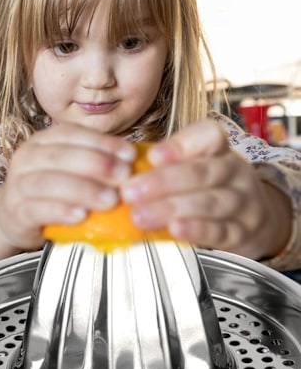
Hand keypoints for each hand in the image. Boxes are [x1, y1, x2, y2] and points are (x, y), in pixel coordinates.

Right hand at [0, 122, 137, 263]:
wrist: (16, 218)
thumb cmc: (52, 192)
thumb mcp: (71, 171)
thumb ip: (96, 164)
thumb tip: (138, 161)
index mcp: (42, 141)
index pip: (72, 134)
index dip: (102, 142)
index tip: (129, 154)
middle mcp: (26, 158)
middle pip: (60, 156)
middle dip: (96, 164)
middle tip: (124, 176)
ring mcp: (17, 185)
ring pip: (47, 182)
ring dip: (82, 189)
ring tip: (110, 200)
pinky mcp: (15, 212)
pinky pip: (37, 209)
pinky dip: (60, 211)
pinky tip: (81, 215)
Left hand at [121, 119, 291, 259]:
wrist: (254, 221)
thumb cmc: (207, 189)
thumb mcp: (192, 168)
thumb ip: (161, 166)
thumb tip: (114, 169)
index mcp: (218, 150)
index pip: (209, 135)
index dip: (181, 144)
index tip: (153, 156)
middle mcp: (234, 172)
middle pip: (201, 172)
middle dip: (162, 182)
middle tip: (129, 192)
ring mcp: (242, 203)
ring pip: (209, 202)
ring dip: (170, 208)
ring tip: (140, 215)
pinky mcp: (242, 233)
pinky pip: (220, 230)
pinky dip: (196, 230)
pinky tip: (174, 229)